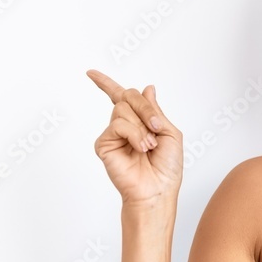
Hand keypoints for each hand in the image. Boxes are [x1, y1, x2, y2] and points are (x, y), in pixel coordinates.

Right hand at [87, 69, 182, 204]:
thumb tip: (148, 88)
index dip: (106, 84)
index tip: (91, 73)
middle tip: (157, 127)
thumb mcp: (170, 132)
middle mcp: (124, 126)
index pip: (121, 97)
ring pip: (122, 109)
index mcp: (139, 121)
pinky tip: (140, 148)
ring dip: (142, 126)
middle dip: (145, 109)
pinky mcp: (104, 144)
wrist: (159, 188)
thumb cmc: (167, 166)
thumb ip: (155, 110)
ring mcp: (113, 135)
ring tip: (149, 146)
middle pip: (128, 96)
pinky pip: (117, 125)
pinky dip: (134, 134)